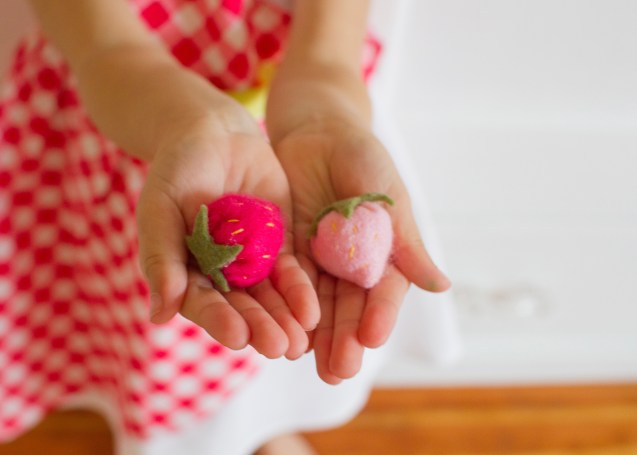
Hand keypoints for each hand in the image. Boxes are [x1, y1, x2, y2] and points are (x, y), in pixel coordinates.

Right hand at [136, 111, 318, 359]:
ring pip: (269, 297)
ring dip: (284, 319)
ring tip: (298, 342)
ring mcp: (251, 262)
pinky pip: (291, 272)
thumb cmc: (177, 167)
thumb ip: (160, 257)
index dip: (219, 320)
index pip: (202, 303)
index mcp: (185, 272)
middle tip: (278, 348)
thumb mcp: (160, 207)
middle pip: (241, 307)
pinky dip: (301, 291)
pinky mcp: (278, 246)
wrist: (215, 132)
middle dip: (259, 327)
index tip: (237, 337)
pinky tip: (313, 312)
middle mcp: (219, 275)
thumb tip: (158, 316)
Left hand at [274, 118, 450, 382]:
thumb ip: (405, 242)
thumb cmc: (361, 157)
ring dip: (317, 336)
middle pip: (349, 308)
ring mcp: (320, 261)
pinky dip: (288, 308)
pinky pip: (289, 285)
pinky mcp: (289, 252)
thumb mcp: (385, 195)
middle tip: (339, 372)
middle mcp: (352, 265)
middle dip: (345, 339)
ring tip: (312, 365)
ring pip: (319, 305)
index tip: (371, 338)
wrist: (317, 131)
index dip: (379, 315)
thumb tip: (441, 286)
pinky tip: (285, 332)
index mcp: (383, 253)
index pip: (383, 291)